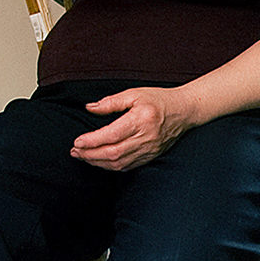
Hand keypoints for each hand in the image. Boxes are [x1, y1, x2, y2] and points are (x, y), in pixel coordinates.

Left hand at [72, 87, 193, 170]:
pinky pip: (128, 166)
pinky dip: (111, 166)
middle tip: (75, 151)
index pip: (112, 135)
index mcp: (141, 120)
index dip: (92, 141)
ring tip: (83, 157)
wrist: (185, 111)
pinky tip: (100, 161)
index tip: (77, 142)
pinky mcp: (151, 156)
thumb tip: (89, 108)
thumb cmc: (159, 100)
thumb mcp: (134, 94)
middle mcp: (146, 138)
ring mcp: (149, 150)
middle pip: (113, 153)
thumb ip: (110, 102)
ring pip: (119, 163)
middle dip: (90, 155)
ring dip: (97, 162)